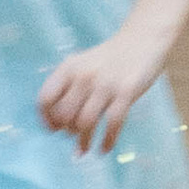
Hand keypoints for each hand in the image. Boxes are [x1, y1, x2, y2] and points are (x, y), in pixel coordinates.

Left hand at [39, 26, 164, 155]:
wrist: (143, 39)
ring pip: (85, 123)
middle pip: (64, 115)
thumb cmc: (111, 58)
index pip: (46, 99)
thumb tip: (59, 122)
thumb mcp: (83, 64)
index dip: (46, 118)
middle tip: (73, 135)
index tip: (52, 129)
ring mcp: (105, 85)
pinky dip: (106, 141)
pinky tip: (104, 149)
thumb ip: (69, 86)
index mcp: (69, 68)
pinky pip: (112, 124)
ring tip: (84, 149)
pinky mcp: (126, 92)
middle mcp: (83, 76)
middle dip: (66, 130)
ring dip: (83, 141)